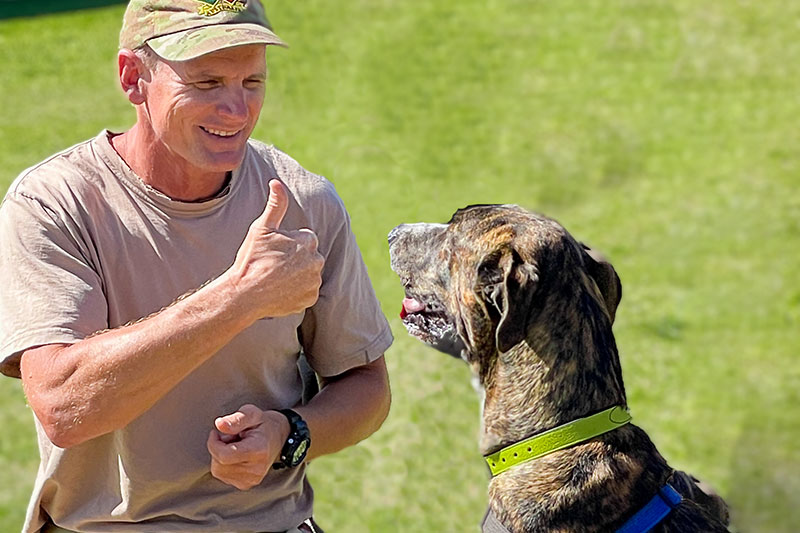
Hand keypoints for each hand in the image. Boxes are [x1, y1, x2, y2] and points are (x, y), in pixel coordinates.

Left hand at [207, 404, 289, 490]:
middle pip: (219, 464)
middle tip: (230, 437)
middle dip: (218, 449)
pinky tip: (236, 456)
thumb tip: (219, 424)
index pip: (224, 455)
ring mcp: (252, 479)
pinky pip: (223, 476)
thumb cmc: (263, 424)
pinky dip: (224, 465)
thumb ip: (236, 419)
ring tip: (235, 446)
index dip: (214, 444)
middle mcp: (256, 469)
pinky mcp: (246, 484)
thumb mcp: (251, 413)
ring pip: (219, 471)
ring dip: (220, 457)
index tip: (216, 433)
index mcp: (259, 451)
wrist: (278, 438)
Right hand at [227, 180, 323, 319]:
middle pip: (308, 256)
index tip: (273, 251)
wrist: (245, 293)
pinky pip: (306, 292)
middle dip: (295, 259)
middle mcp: (317, 261)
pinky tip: (280, 290)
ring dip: (296, 275)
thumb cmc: (252, 259)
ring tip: (274, 278)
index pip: (304, 239)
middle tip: (273, 265)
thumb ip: (276, 205)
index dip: (287, 244)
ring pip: (308, 274)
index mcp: (309, 241)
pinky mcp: (311, 298)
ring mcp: (314, 282)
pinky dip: (296, 291)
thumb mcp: (261, 228)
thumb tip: (277, 182)